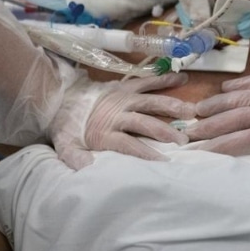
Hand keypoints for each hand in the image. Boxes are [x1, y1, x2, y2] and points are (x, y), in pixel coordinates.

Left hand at [49, 73, 195, 169]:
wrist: (58, 96)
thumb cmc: (67, 126)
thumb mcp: (66, 146)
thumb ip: (76, 158)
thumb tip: (89, 170)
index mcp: (104, 132)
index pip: (129, 145)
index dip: (146, 153)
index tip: (163, 162)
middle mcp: (117, 114)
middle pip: (144, 123)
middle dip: (165, 131)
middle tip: (184, 140)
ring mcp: (123, 98)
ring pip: (150, 102)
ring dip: (171, 106)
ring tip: (191, 112)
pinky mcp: (125, 87)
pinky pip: (147, 82)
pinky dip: (164, 80)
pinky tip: (182, 80)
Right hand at [186, 73, 249, 181]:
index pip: (245, 139)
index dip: (220, 145)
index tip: (200, 150)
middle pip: (237, 117)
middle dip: (211, 125)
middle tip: (189, 132)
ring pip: (243, 96)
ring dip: (219, 104)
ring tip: (198, 111)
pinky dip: (240, 85)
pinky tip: (226, 89)